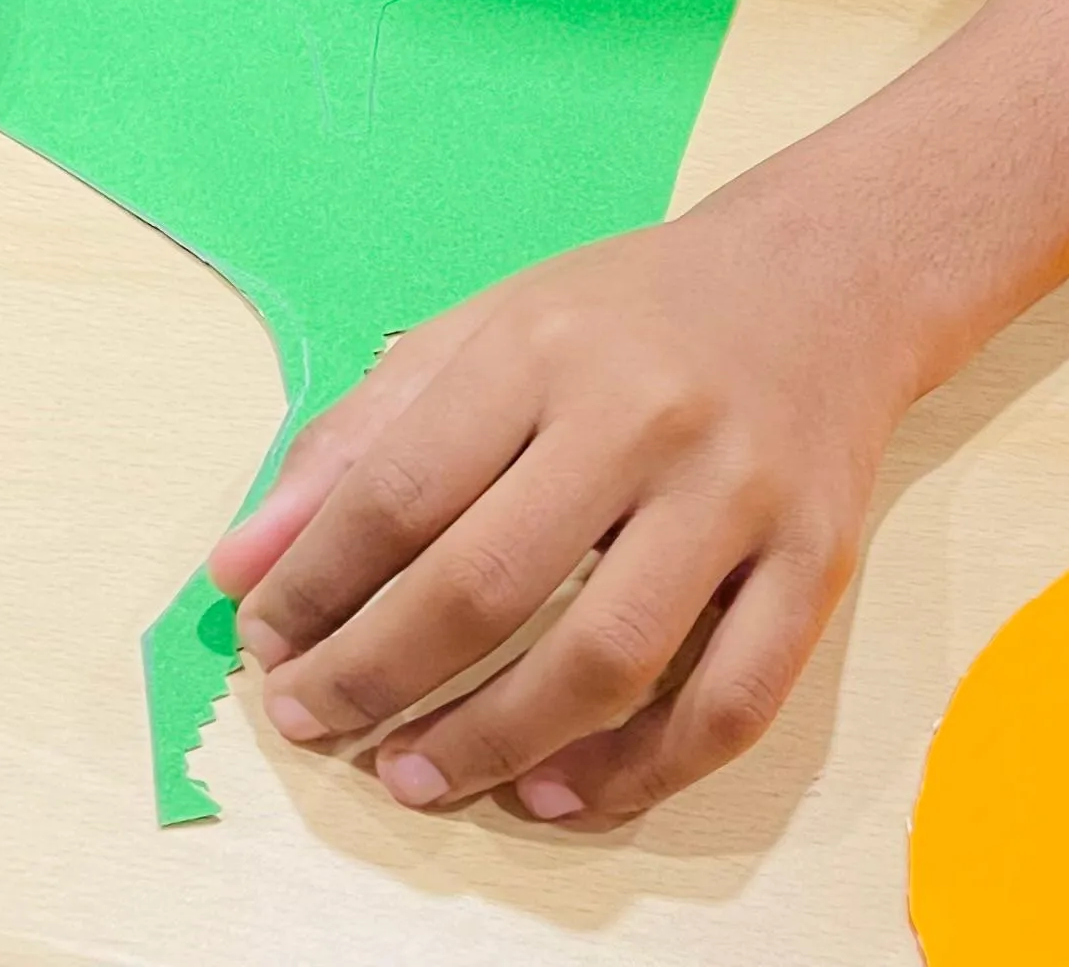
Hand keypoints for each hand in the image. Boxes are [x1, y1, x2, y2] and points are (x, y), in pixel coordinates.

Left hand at [206, 172, 914, 829]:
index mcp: (543, 349)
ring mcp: (740, 496)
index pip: (401, 487)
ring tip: (413, 775)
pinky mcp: (816, 564)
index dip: (315, 582)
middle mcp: (644, 417)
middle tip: (313, 724)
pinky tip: (554, 791)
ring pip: (608, 657)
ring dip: (493, 740)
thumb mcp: (483, 332)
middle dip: (377, 674)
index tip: (264, 642)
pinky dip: (637, 770)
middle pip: (487, 582)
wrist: (825, 277)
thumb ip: (357, 438)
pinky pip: (728, 702)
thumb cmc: (628, 315)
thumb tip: (243, 564)